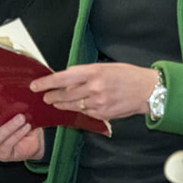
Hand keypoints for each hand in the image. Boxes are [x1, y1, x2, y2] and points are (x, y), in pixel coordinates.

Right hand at [0, 100, 43, 161]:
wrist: (31, 140)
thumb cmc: (18, 123)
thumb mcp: (11, 111)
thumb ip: (5, 103)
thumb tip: (7, 88)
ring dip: (9, 127)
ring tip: (21, 118)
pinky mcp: (2, 155)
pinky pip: (8, 145)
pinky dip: (17, 134)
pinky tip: (26, 127)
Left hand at [31, 62, 156, 121]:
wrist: (147, 90)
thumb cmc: (128, 75)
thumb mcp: (105, 67)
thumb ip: (86, 73)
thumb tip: (68, 79)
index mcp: (94, 72)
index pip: (63, 78)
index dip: (47, 82)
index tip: (36, 85)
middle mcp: (94, 88)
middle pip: (64, 95)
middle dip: (52, 96)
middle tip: (45, 96)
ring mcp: (98, 103)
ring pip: (72, 106)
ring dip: (61, 104)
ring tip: (55, 102)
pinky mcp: (103, 114)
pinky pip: (85, 113)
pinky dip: (79, 110)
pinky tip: (77, 107)